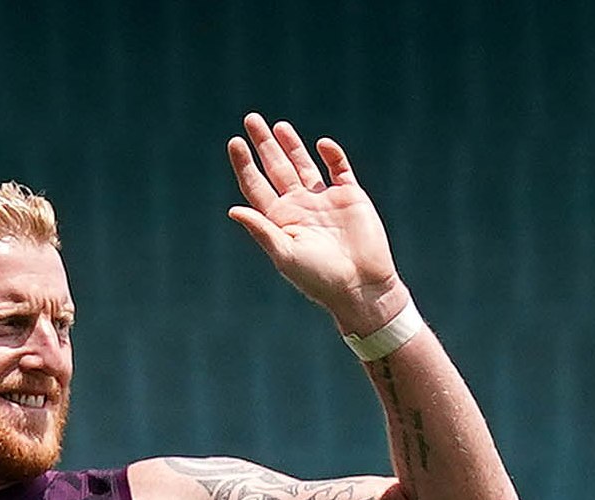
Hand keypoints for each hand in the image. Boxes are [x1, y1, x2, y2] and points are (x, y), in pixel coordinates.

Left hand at [223, 115, 401, 334]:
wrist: (362, 286)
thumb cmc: (320, 278)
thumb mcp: (285, 255)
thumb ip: (261, 230)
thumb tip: (233, 209)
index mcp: (280, 220)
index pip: (256, 186)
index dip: (245, 164)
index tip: (234, 142)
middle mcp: (300, 206)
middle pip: (276, 168)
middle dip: (264, 144)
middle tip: (251, 119)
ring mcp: (325, 200)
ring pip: (304, 165)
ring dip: (291, 145)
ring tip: (278, 125)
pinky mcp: (350, 197)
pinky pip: (339, 169)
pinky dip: (332, 155)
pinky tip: (321, 144)